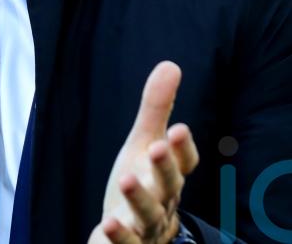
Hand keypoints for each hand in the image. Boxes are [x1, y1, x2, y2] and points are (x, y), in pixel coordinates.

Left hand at [89, 62, 199, 243]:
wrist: (136, 236)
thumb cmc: (142, 183)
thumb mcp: (144, 143)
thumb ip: (156, 109)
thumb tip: (170, 65)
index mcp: (170, 176)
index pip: (184, 162)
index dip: (181, 148)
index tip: (177, 128)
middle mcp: (164, 201)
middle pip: (169, 186)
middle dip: (165, 168)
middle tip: (156, 148)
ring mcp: (147, 227)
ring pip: (149, 215)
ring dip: (140, 198)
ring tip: (125, 179)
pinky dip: (119, 236)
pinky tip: (108, 224)